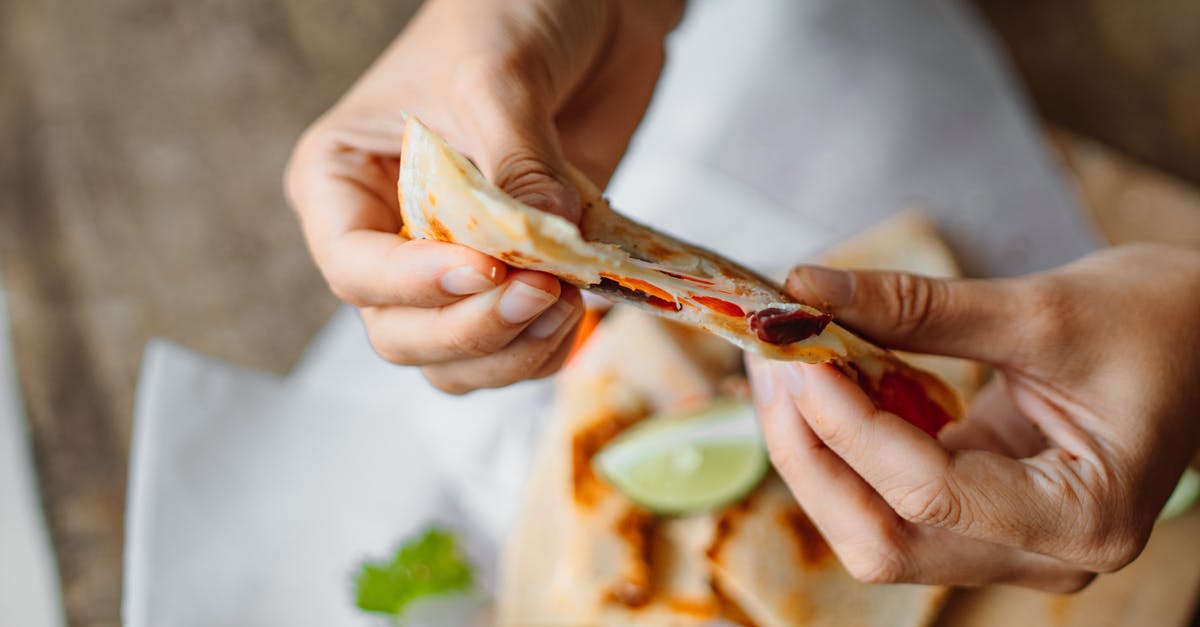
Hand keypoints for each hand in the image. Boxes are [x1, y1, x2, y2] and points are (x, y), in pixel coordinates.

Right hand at [285, 0, 681, 392]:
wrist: (585, 6)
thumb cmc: (507, 12)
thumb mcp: (499, 75)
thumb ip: (517, 166)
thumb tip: (543, 247)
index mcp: (343, 181)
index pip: (354, 266)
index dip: (413, 285)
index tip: (483, 268)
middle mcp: (391, 235)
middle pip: (402, 334)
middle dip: (471, 330)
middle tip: (541, 293)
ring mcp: (455, 262)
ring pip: (457, 360)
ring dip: (513, 350)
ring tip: (567, 301)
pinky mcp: (518, 274)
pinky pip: (515, 346)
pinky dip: (547, 345)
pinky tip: (581, 306)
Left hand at [746, 243, 1199, 590]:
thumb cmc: (1160, 323)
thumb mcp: (1041, 307)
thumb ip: (918, 308)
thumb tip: (807, 290)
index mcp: (1084, 517)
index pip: (930, 493)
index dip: (848, 426)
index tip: (793, 355)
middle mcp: (1045, 554)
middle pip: (886, 537)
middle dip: (812, 453)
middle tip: (768, 366)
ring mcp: (1010, 543)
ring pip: (878, 530)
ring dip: (818, 453)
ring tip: (785, 370)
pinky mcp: (984, 516)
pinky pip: (893, 500)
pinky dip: (850, 447)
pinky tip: (826, 385)